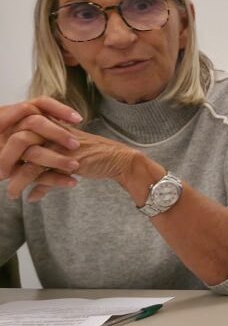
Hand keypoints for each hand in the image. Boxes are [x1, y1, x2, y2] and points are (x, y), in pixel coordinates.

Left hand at [3, 106, 142, 203]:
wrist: (118, 160)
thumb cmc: (93, 159)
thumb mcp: (64, 165)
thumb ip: (46, 176)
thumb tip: (32, 194)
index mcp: (50, 127)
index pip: (19, 130)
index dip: (7, 147)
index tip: (3, 167)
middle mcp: (53, 131)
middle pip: (17, 138)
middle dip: (5, 159)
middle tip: (0, 176)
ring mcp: (60, 143)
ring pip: (26, 156)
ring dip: (16, 177)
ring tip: (11, 194)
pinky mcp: (67, 157)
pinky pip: (41, 171)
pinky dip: (32, 186)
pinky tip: (30, 198)